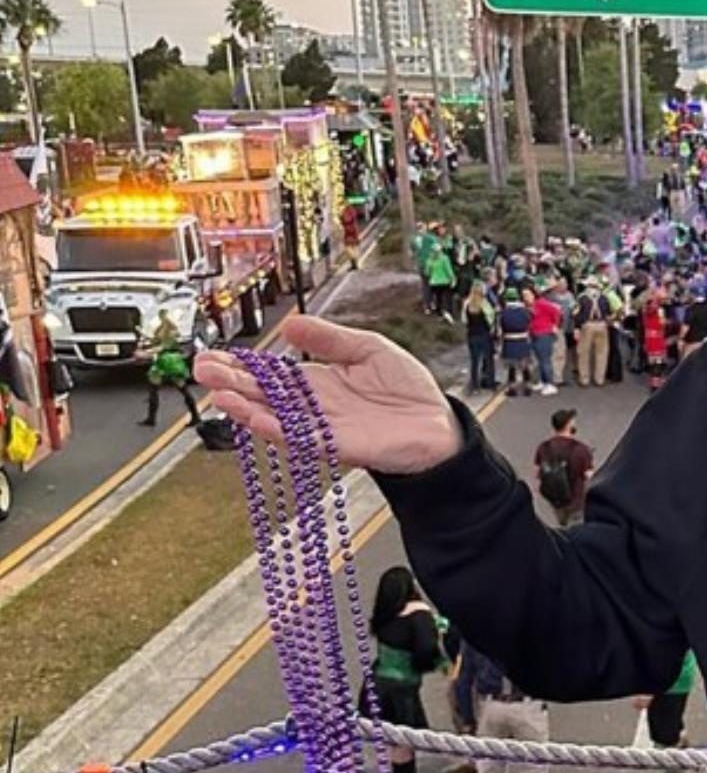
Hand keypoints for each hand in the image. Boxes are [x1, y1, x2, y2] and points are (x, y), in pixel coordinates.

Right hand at [195, 314, 462, 474]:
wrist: (439, 422)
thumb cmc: (406, 389)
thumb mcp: (367, 349)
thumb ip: (329, 339)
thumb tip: (290, 325)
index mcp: (316, 383)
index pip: (270, 373)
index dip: (241, 366)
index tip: (210, 356)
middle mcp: (313, 407)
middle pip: (264, 395)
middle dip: (232, 383)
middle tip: (201, 371)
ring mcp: (323, 428)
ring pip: (277, 419)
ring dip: (247, 408)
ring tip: (220, 395)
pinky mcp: (341, 447)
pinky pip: (304, 440)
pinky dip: (280, 430)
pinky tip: (258, 419)